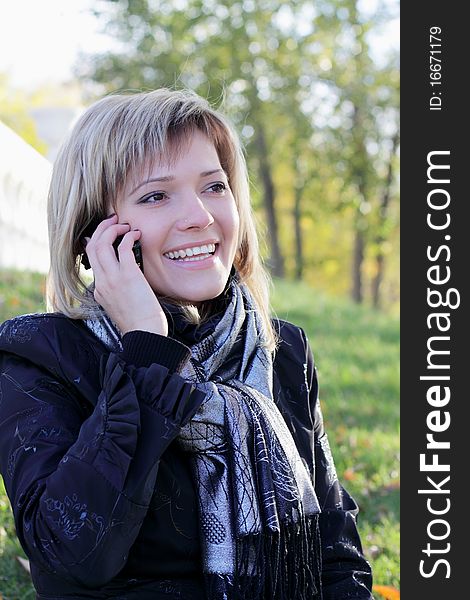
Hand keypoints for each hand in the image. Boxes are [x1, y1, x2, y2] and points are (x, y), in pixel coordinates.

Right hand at [84, 215, 167, 335]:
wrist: (145, 333)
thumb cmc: (140, 322)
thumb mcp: (122, 305)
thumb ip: (119, 290)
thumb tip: (128, 275)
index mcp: (100, 289)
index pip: (91, 259)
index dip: (96, 240)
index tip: (105, 233)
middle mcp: (102, 282)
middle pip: (92, 246)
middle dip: (101, 228)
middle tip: (113, 220)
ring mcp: (113, 278)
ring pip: (102, 244)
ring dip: (112, 229)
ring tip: (124, 225)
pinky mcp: (128, 275)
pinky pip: (122, 247)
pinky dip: (127, 237)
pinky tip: (135, 235)